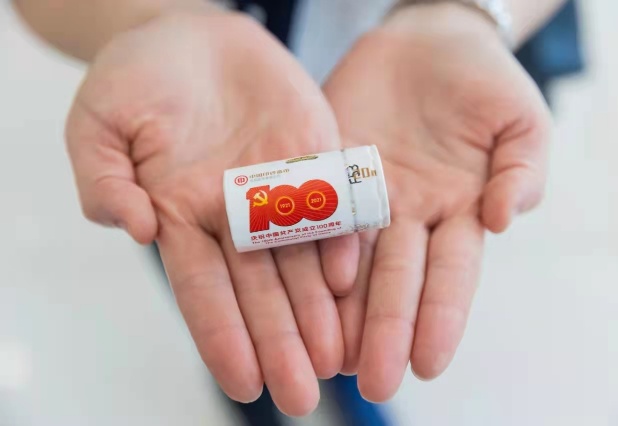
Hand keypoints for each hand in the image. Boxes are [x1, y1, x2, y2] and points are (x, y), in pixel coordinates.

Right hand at [65, 8, 358, 414]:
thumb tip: (133, 229)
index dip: (222, 336)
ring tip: (335, 357)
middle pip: (260, 288)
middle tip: (300, 395)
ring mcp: (277, 187)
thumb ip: (104, 180)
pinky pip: (331, 202)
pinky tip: (350, 278)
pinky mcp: (312, 154)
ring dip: (318, 309)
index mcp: (181, 215)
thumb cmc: (137, 77)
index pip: (203, 289)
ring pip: (302, 259)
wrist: (189, 31)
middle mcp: (234, 213)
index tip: (244, 384)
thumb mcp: (99, 123)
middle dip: (279, 340)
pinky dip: (341, 237)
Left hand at [323, 4, 551, 400]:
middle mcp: (408, 217)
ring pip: (352, 261)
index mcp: (458, 212)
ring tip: (329, 358)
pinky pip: (315, 213)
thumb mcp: (521, 120)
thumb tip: (503, 220)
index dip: (441, 317)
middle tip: (369, 383)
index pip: (451, 275)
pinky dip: (308, 251)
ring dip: (343, 311)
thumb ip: (523, 170)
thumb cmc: (483, 81)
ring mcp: (363, 197)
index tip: (429, 365)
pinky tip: (299, 290)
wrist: (427, 40)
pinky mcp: (327, 171)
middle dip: (385, 331)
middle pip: (396, 280)